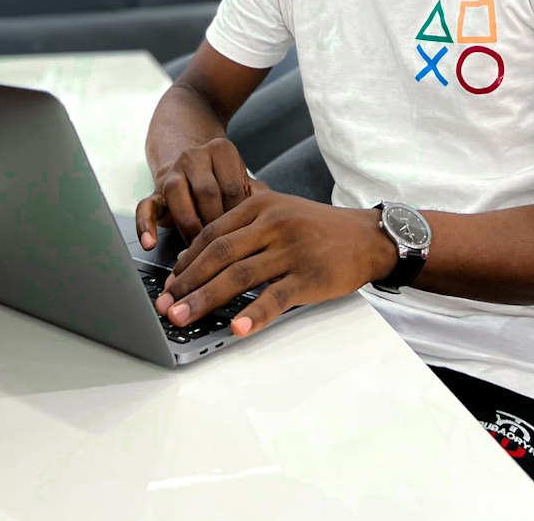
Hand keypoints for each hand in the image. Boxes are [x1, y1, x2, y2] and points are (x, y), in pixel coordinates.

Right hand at [135, 137, 262, 248]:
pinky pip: (146, 206)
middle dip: (215, 225)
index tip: (243, 238)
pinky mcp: (155, 190)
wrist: (191, 159)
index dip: (239, 218)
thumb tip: (274, 220)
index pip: (233, 189)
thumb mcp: (241, 180)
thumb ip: (257, 195)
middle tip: (222, 249)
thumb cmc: (224, 180)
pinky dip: (145, 225)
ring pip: (177, 195)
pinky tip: (149, 243)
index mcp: (222, 151)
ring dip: (189, 227)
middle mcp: (195, 156)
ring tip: (197, 249)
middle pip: (207, 193)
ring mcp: (173, 171)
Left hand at [154, 191, 395, 337]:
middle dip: (187, 282)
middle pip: (219, 254)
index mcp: (260, 205)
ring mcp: (291, 249)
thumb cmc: (318, 229)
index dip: (186, 261)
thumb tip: (201, 257)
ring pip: (239, 275)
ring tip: (184, 318)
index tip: (169, 283)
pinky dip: (253, 314)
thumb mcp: (280, 212)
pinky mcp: (310, 275)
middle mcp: (273, 223)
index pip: (212, 233)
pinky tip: (236, 328)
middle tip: (166, 305)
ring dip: (206, 299)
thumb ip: (244, 228)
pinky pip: (276, 297)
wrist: (367, 236)